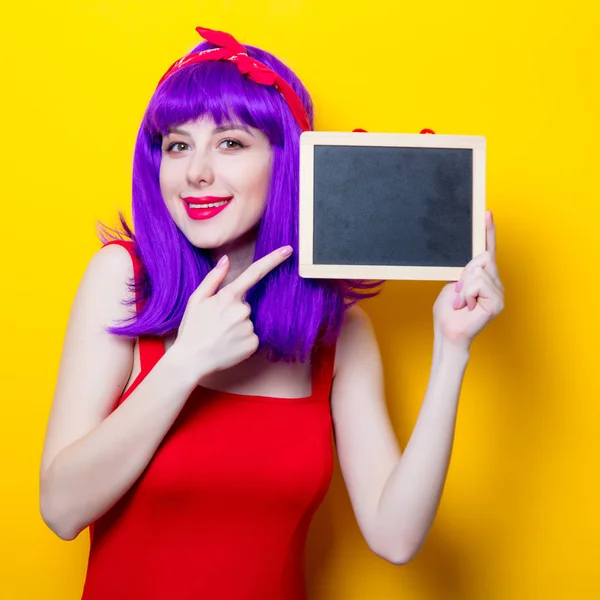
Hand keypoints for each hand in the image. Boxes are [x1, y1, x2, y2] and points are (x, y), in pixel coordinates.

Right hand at [171, 246, 292, 380]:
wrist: (191, 360)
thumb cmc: (192, 329)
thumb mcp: (196, 299)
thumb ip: (213, 278)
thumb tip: (226, 259)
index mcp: (228, 296)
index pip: (255, 273)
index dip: (273, 259)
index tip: (288, 249)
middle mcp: (242, 310)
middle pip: (246, 305)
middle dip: (234, 311)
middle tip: (217, 324)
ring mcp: (249, 327)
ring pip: (249, 321)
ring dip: (238, 326)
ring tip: (221, 336)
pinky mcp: (254, 343)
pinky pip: (252, 336)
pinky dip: (242, 340)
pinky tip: (229, 345)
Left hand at [433, 211, 503, 348]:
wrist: (448, 333)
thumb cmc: (448, 313)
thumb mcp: (452, 285)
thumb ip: (464, 272)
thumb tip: (474, 263)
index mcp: (483, 277)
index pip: (487, 251)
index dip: (488, 232)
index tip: (486, 213)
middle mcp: (494, 283)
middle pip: (482, 259)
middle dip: (464, 274)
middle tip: (458, 293)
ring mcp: (499, 292)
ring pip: (478, 271)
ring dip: (463, 287)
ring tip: (462, 302)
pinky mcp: (498, 301)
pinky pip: (479, 283)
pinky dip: (467, 293)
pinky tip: (467, 306)